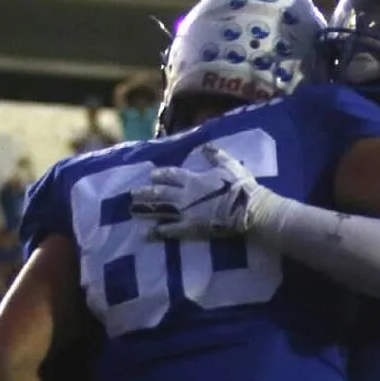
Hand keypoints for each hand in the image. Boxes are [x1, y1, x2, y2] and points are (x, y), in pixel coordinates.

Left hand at [130, 144, 278, 239]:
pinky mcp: (189, 229)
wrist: (246, 210)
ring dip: (145, 210)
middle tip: (132, 193)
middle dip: (145, 193)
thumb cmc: (241, 187)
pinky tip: (145, 235)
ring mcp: (185, 212)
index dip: (161, 174)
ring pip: (160, 210)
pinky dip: (156, 233)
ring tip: (132, 210)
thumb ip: (216, 155)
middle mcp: (185, 195)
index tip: (151, 175)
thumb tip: (205, 145)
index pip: (172, 175)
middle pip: (160, 193)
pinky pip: (169, 230)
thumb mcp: (230, 165)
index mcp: (194, 179)